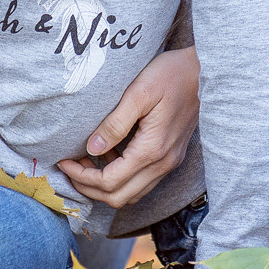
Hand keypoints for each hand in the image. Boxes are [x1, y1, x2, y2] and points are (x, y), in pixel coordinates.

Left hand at [58, 46, 199, 208]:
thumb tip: (92, 148)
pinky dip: (120, 179)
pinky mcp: (171, 157)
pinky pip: (142, 182)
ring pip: (131, 194)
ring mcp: (169, 162)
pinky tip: (108, 157)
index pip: (110, 182)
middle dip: (88, 188)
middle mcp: (163, 163)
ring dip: (104, 187)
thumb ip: (115, 123)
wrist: (205, 71)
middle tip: (69, 167)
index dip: (82, 177)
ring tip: (84, 164)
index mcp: (152, 150)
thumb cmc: (171, 74)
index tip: (64, 162)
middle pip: (119, 197)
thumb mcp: (139, 92)